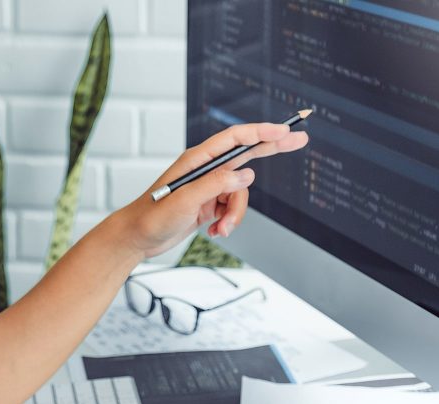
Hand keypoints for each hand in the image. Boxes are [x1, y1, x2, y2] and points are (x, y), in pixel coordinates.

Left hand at [114, 122, 308, 258]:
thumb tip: (246, 175)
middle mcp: (206, 169)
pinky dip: (228, 222)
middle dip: (272, 149)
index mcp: (198, 159)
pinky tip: (213, 231)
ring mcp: (209, 187)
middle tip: (300, 139)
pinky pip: (233, 209)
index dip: (260, 131)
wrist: (138, 239)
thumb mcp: (185, 200)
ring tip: (219, 229)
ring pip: (241, 194)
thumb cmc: (153, 216)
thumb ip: (216, 185)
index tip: (283, 128)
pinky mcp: (210, 204)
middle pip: (247, 154)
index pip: (235, 139)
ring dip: (236, 214)